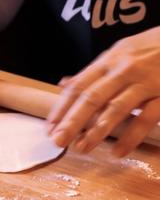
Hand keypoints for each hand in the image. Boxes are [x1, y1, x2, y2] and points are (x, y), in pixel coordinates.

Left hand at [47, 26, 159, 156]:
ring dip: (96, 131)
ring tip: (82, 148)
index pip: (78, 86)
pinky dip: (131, 136)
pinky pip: (146, 118)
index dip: (62, 107)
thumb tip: (64, 85)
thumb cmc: (152, 48)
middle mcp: (123, 70)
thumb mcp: (119, 53)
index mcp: (108, 60)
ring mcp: (145, 82)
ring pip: (116, 108)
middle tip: (58, 141)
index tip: (50, 127)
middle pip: (91, 98)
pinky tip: (118, 151)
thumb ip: (93, 73)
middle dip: (72, 121)